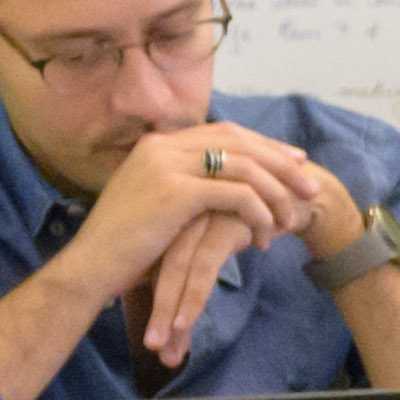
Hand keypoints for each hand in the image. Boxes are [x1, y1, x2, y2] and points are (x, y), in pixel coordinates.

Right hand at [63, 119, 289, 364]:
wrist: (90, 266)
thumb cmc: (122, 245)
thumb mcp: (153, 205)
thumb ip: (184, 188)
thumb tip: (223, 191)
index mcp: (157, 144)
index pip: (223, 132)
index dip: (262, 146)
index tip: (293, 161)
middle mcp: (163, 146)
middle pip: (239, 142)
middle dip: (280, 162)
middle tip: (310, 184)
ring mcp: (168, 165)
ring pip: (244, 167)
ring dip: (276, 192)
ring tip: (294, 217)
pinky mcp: (176, 192)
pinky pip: (237, 195)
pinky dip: (259, 214)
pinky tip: (266, 236)